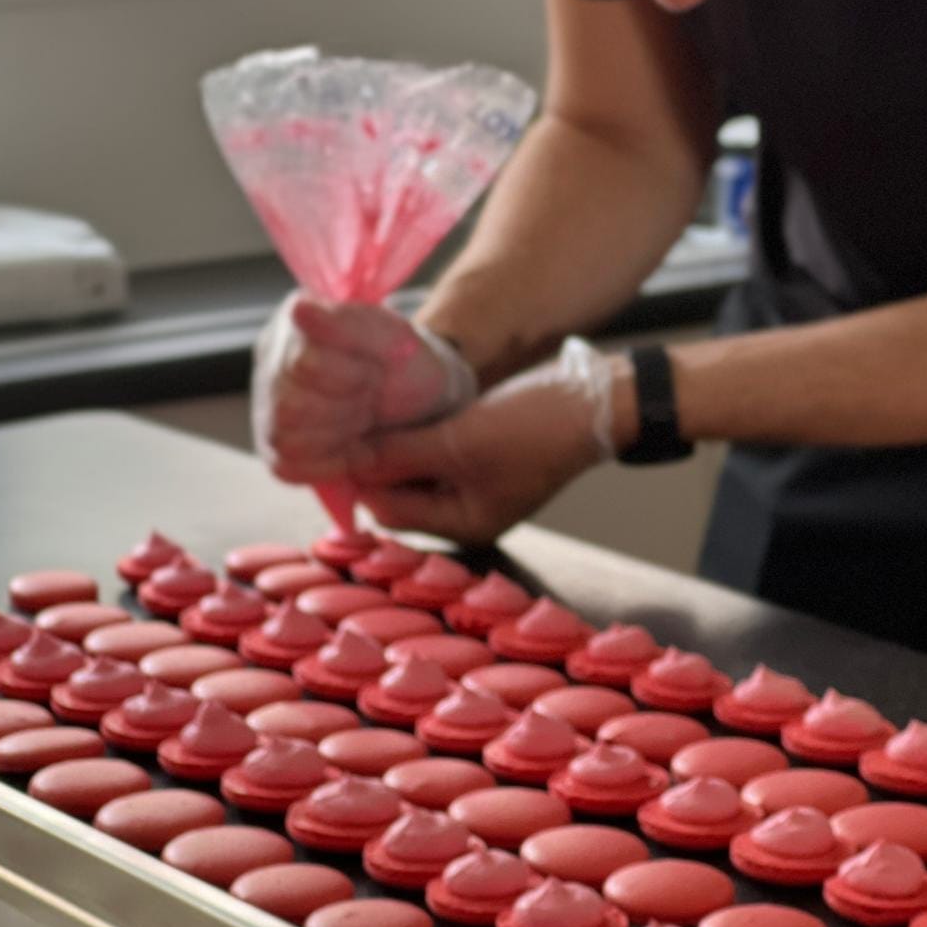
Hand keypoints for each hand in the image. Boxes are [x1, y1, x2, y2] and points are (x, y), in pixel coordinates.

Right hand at [251, 292, 476, 484]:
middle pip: (290, 407)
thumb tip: (299, 309)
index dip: (351, 376)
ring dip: (338, 436)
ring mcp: (266, 401)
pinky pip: (285, 466)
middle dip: (347, 409)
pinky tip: (352, 446)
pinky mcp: (272, 444)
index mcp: (296, 318)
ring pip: (284, 438)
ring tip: (362, 418)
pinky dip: (328, 463)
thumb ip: (350, 323)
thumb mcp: (395, 339)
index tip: (376, 370)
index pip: (304, 364)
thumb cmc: (406, 366)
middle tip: (371, 397)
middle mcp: (271, 356)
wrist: (422, 404)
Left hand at [348, 337, 619, 542]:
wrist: (594, 402)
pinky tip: (401, 402)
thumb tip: (346, 460)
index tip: (332, 438)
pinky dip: (417, 431)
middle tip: (346, 418)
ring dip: (394, 442)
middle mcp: (464, 510)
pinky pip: (434, 448)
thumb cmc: (532, 429)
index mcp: (462, 523)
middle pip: (397, 489)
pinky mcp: (481, 453)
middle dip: (374, 458)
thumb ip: (400, 453)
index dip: (357, 476)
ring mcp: (473, 481)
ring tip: (369, 406)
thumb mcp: (459, 441)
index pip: (386, 508)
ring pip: (413, 466)